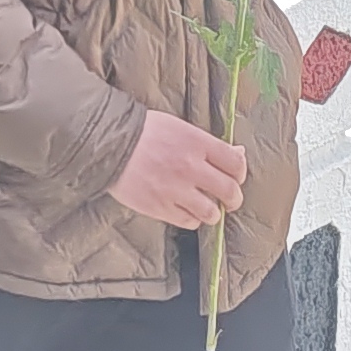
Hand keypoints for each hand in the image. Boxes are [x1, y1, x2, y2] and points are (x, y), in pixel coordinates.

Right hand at [106, 110, 247, 227]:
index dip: (240, 173)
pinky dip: (192, 219)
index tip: (236, 178)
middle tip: (230, 201)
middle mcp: (191, 167)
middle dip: (234, 199)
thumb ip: (209, 144)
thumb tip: (237, 153)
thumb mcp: (180, 128)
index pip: (236, 163)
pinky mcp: (161, 207)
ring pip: (211, 212)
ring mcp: (176, 190)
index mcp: (198, 143)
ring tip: (207, 208)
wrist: (110, 144)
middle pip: (230, 191)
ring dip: (213, 212)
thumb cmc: (144, 132)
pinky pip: (188, 222)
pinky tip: (187, 211)